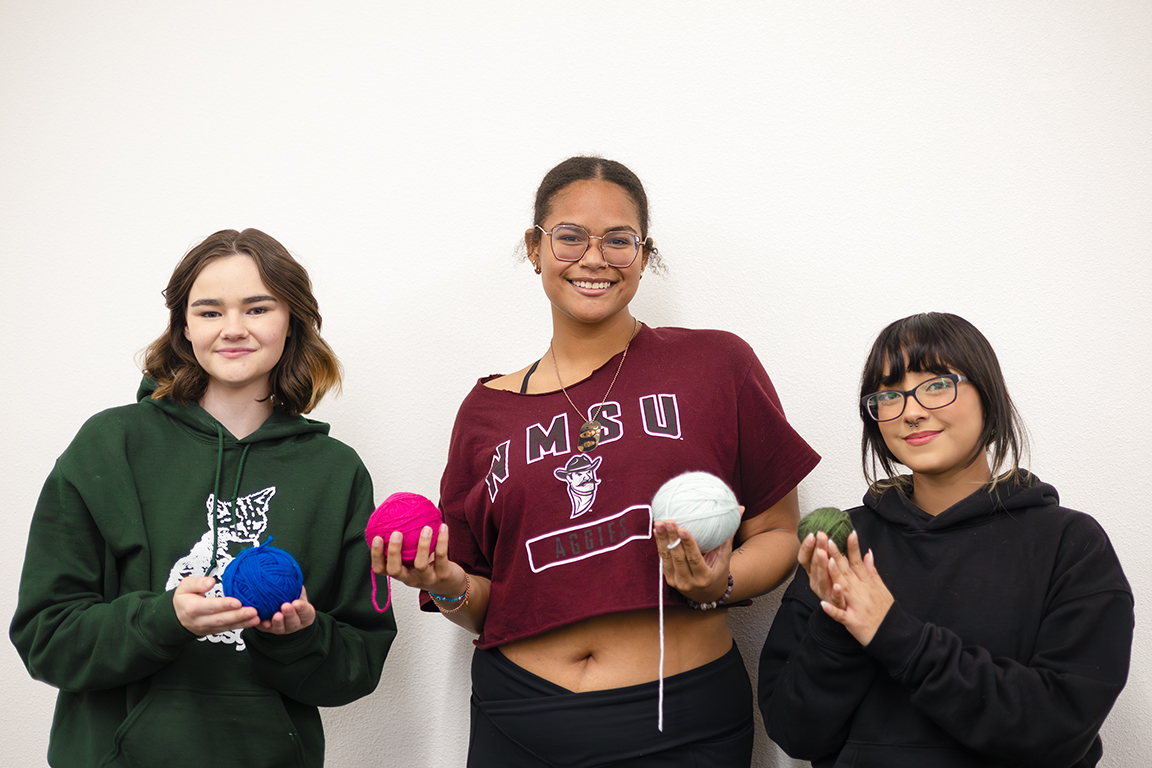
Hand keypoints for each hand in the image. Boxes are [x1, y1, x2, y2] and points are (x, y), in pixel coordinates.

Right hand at [173, 576, 259, 635]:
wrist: (177, 618)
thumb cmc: (183, 599)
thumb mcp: (184, 587)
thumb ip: (196, 583)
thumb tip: (210, 582)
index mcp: (192, 608)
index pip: (209, 606)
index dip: (224, 605)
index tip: (237, 602)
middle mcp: (200, 620)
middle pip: (221, 619)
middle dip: (238, 615)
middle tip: (253, 610)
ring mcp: (208, 627)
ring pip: (227, 626)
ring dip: (243, 622)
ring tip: (256, 617)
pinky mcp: (215, 631)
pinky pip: (229, 629)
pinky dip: (242, 626)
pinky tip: (253, 621)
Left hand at [253, 586, 315, 634]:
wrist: (280, 609)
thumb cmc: (292, 598)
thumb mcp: (298, 591)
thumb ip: (296, 584)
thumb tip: (291, 569)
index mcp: (305, 615)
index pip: (306, 612)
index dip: (302, 608)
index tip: (297, 603)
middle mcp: (294, 623)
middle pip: (293, 622)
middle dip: (290, 615)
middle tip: (285, 606)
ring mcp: (282, 628)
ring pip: (280, 627)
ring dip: (278, 621)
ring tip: (276, 615)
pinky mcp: (269, 629)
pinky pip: (266, 628)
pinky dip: (264, 625)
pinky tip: (263, 622)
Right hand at [371, 523, 466, 598]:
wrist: (450, 586)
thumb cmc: (428, 567)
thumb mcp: (413, 558)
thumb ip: (405, 543)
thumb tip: (398, 513)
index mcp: (400, 572)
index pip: (381, 569)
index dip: (376, 555)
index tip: (376, 538)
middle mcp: (410, 578)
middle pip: (395, 570)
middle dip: (394, 552)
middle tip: (396, 533)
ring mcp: (426, 578)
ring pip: (420, 564)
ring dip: (422, 545)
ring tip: (426, 528)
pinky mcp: (443, 575)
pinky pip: (442, 556)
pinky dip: (442, 541)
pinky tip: (443, 527)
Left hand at [654, 519, 732, 603]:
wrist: (708, 594)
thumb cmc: (719, 572)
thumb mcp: (725, 557)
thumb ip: (729, 535)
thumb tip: (740, 509)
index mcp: (705, 577)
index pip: (694, 559)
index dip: (688, 544)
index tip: (682, 529)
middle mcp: (689, 582)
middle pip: (679, 557)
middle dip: (672, 538)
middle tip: (669, 521)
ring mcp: (677, 581)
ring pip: (667, 558)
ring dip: (662, 540)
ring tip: (659, 523)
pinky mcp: (669, 579)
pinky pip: (663, 559)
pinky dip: (659, 545)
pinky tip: (657, 531)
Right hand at [799, 531, 846, 608]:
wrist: (845, 612)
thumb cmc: (835, 587)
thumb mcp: (827, 568)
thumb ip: (826, 553)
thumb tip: (824, 533)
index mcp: (813, 573)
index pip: (804, 558)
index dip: (806, 547)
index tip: (812, 534)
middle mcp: (816, 582)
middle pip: (815, 565)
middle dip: (817, 549)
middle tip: (821, 536)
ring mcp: (825, 593)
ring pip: (822, 579)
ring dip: (822, 566)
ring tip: (824, 554)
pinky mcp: (836, 605)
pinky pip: (834, 599)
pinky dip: (835, 593)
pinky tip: (838, 586)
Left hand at [820, 531, 893, 645]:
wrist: (894, 636)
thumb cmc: (886, 612)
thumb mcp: (882, 590)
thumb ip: (872, 572)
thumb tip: (868, 553)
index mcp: (868, 585)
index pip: (859, 563)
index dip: (853, 548)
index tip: (848, 533)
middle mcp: (863, 593)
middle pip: (848, 572)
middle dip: (838, 556)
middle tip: (828, 541)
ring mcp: (858, 607)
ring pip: (844, 589)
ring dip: (835, 576)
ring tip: (826, 563)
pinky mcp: (853, 622)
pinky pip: (841, 615)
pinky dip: (833, 610)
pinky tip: (823, 605)